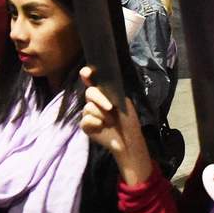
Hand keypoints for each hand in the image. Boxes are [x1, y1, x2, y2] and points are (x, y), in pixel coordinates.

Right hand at [79, 67, 153, 183]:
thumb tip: (100, 88)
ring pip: (88, 108)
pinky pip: (85, 120)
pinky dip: (95, 123)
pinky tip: (102, 127)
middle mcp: (95, 102)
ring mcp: (89, 114)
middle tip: (110, 108)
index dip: (87, 74)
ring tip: (111, 122)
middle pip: (89, 93)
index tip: (87, 73)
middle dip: (99, 99)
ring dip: (102, 115)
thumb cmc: (128, 120)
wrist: (128, 139)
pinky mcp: (86, 125)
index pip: (92, 80)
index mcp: (104, 94)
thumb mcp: (124, 103)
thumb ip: (112, 93)